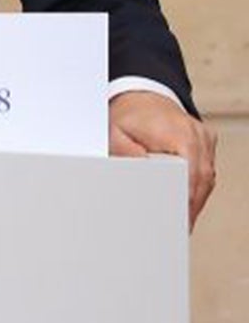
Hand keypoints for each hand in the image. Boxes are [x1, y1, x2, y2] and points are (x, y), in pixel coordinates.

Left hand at [109, 91, 217, 228]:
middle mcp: (198, 135)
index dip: (184, 199)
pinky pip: (206, 170)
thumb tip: (140, 174)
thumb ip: (125, 153)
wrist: (140, 93)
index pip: (189, 174)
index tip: (178, 219)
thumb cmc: (126, 115)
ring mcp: (205, 139)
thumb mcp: (115, 132)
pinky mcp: (206, 143)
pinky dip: (197, 187)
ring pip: (207, 178)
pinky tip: (187, 205)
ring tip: (182, 223)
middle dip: (190, 205)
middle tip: (179, 229)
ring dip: (195, 199)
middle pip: (201, 180)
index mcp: (179, 133)